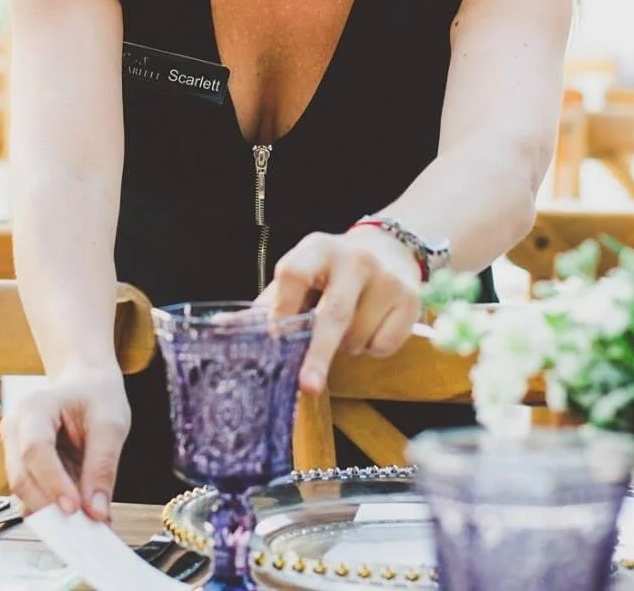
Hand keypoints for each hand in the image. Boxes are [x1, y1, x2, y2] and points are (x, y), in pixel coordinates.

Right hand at [2, 364, 129, 523]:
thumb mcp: (111, 424)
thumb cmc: (96, 396)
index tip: (76, 509)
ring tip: (87, 524)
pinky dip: (53, 509)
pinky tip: (79, 515)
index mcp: (36, 407)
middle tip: (84, 529)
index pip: (35, 450)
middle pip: (22, 477)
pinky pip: (32, 494)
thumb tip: (96, 511)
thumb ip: (103, 467)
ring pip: (23, 492)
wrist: (84, 383)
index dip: (53, 482)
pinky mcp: (21, 466)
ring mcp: (13, 448)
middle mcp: (15, 428)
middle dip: (51, 506)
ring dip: (53, 512)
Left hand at [262, 226, 423, 396]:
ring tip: (347, 328)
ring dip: (346, 348)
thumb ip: (270, 302)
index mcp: (318, 249)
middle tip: (306, 385)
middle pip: (333, 314)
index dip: (282, 310)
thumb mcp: (301, 273)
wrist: (390, 248)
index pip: (293, 276)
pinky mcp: (411, 299)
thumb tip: (222, 328)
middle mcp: (355, 259)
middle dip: (318, 354)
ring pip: (358, 336)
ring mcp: (387, 278)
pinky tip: (373, 326)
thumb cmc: (332, 270)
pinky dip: (372, 348)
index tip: (274, 340)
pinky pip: (384, 345)